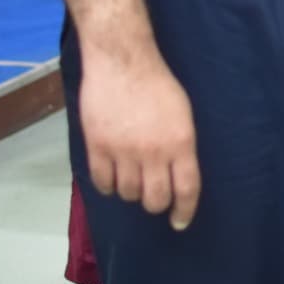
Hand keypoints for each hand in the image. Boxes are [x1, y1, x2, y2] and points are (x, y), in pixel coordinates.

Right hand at [78, 43, 202, 227]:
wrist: (122, 61)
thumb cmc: (157, 84)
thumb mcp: (183, 114)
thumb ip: (181, 146)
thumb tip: (177, 177)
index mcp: (181, 142)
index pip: (186, 189)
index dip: (184, 211)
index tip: (179, 222)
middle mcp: (154, 151)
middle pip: (155, 199)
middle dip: (156, 204)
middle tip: (153, 198)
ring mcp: (123, 150)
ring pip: (128, 193)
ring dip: (131, 191)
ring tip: (131, 177)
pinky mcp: (97, 146)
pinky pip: (102, 182)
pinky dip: (108, 185)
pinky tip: (112, 176)